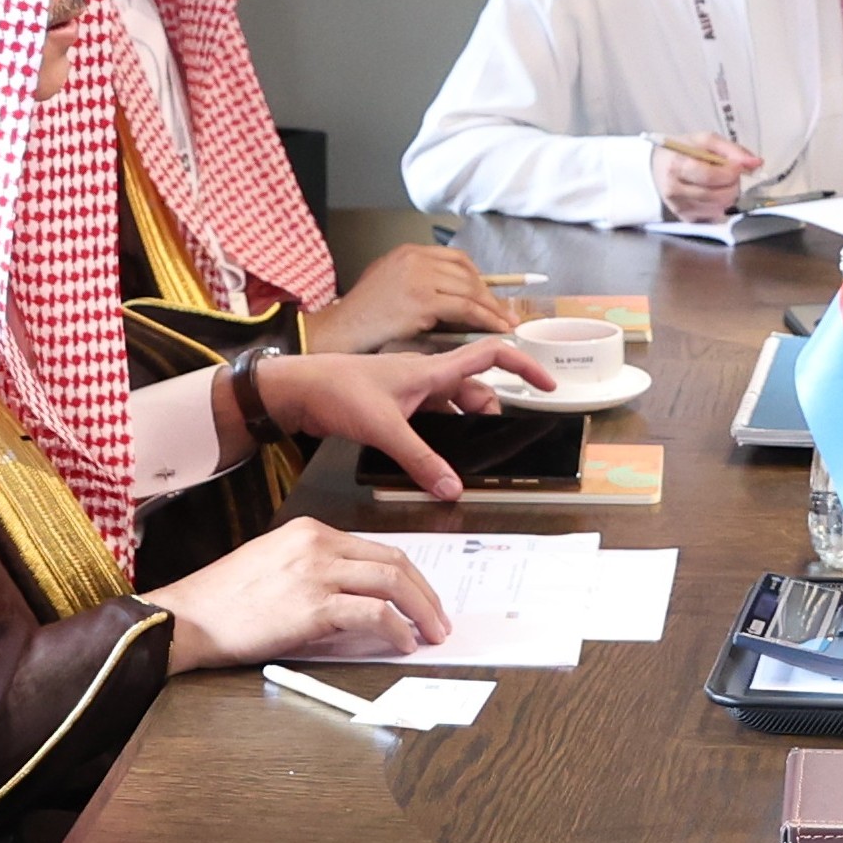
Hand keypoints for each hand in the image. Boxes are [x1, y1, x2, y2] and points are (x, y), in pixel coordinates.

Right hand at [156, 515, 449, 669]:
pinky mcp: (314, 606)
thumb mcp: (275, 566)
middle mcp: (318, 544)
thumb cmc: (225, 601)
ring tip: (431, 634)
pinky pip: (375, 613)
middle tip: (439, 619)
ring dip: (422, 611)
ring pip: (393, 583)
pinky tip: (403, 643)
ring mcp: (317, 573)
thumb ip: (317, 571)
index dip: (410, 576)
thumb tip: (362, 599)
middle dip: (427, 593)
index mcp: (310, 531)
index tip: (422, 598)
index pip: (377, 548)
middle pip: (395, 561)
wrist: (189, 617)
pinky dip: (398, 629)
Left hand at [255, 342, 553, 499]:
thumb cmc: (336, 390)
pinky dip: (440, 436)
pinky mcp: (394, 406)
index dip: (525, 365)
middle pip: (476, 390)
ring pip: (453, 407)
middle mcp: (426, 376)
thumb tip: (452, 488)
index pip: (492, 355)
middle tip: (491, 445)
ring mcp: (411, 391)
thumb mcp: (385, 429)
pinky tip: (434, 458)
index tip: (546, 386)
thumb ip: (421, 460)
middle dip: (490, 415)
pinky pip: (430, 420)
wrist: (296, 389)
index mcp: (432, 369)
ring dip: (463, 428)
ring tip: (465, 455)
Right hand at [301, 241, 519, 351]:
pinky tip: (495, 329)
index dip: (478, 278)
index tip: (490, 296)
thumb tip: (454, 298)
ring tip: (505, 324)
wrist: (341, 330)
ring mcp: (419, 277)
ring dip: (492, 309)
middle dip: (490, 294)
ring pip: (471, 289)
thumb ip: (418, 282)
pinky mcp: (423, 300)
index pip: (456, 259)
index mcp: (408, 252)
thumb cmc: (361, 316)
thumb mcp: (389, 284)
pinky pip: (466, 308)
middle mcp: (415, 259)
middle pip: (467, 272)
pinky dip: (485, 319)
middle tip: (504, 313)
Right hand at [656, 134, 762, 219]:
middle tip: (732, 174)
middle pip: (716, 195)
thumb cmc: (683, 150)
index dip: (730, 172)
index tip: (738, 166)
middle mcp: (674, 190)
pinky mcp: (685, 219)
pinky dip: (721, 205)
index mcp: (676, 165)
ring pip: (718, 208)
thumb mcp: (705, 141)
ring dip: (729, 195)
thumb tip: (757, 163)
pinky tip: (715, 193)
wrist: (657, 166)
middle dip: (733, 185)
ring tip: (724, 183)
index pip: (709, 176)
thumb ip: (732, 150)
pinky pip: (714, 216)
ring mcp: (679, 207)